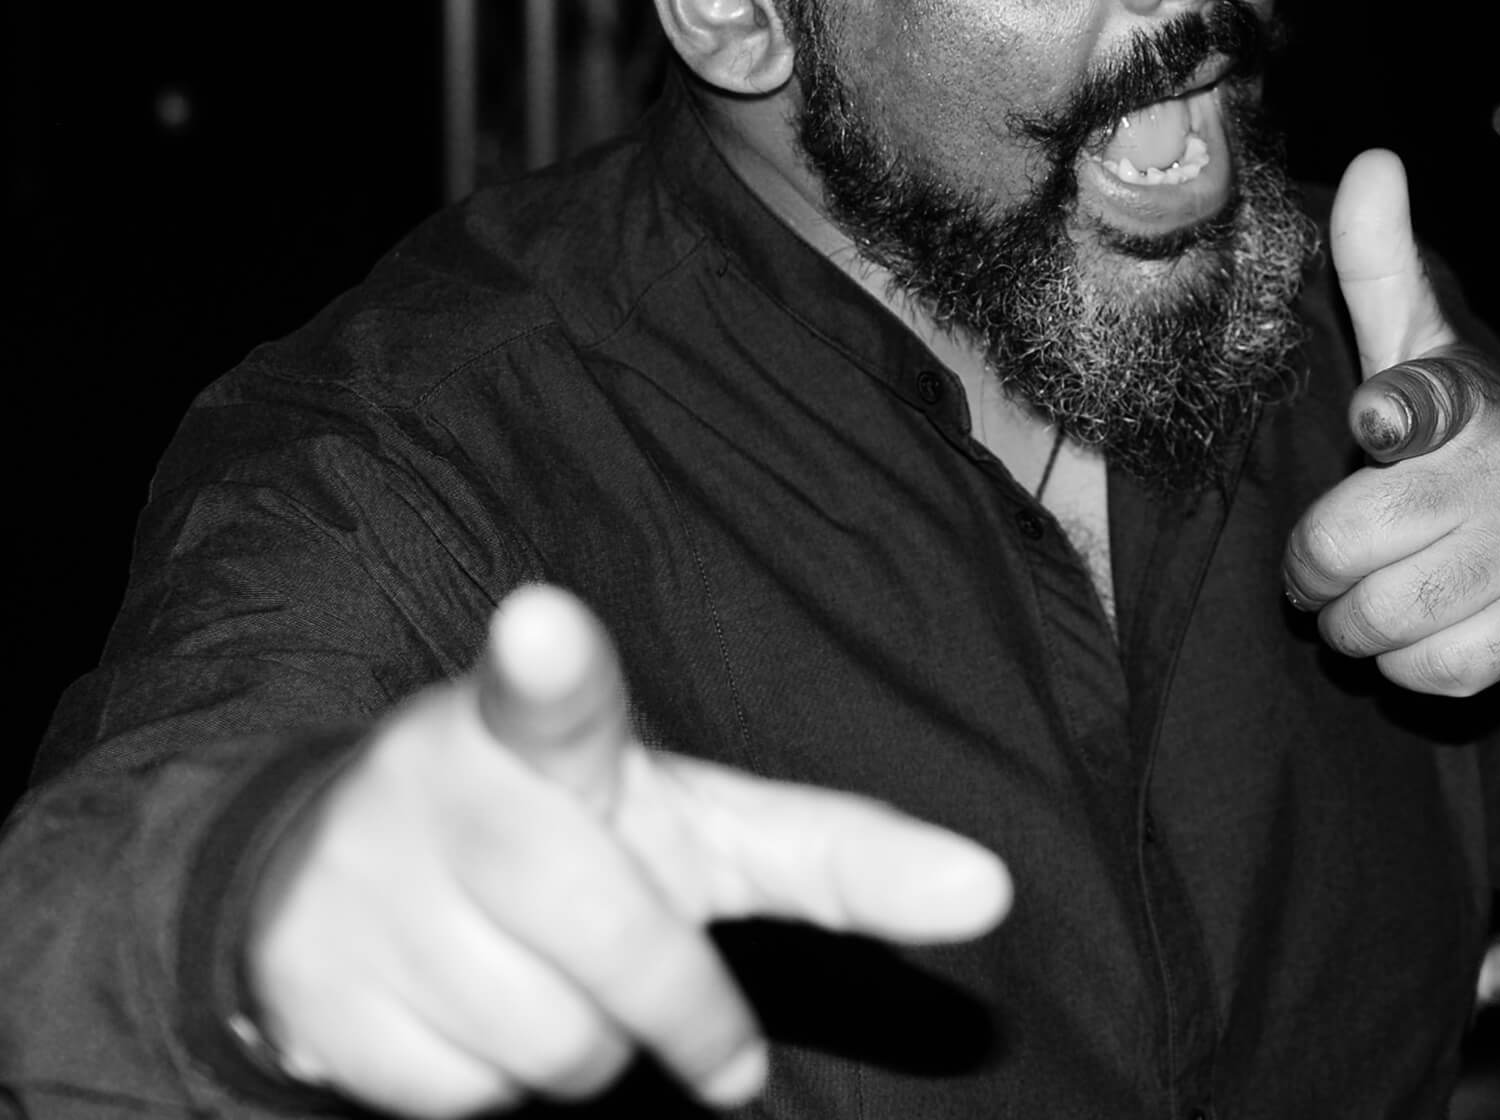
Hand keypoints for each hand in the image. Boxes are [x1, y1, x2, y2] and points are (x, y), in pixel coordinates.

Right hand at [246, 585, 1012, 1115]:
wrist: (329, 876)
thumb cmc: (563, 835)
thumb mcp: (684, 823)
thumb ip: (825, 850)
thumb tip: (993, 888)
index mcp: (543, 725)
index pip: (554, 689)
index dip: (550, 661)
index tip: (540, 623)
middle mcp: (447, 780)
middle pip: (625, 959)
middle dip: (685, 1019)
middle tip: (712, 1046)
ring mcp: (366, 886)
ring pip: (550, 1053)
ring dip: (578, 1047)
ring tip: (542, 977)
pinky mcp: (311, 988)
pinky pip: (464, 1100)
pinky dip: (492, 1084)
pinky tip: (461, 1010)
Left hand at [1281, 150, 1499, 695]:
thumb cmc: (1480, 438)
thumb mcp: (1427, 347)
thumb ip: (1379, 265)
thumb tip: (1374, 158)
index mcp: (1455, 398)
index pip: (1409, 401)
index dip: (1388, 419)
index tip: (1380, 423)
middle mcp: (1496, 468)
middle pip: (1341, 546)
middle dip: (1316, 569)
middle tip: (1331, 561)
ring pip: (1377, 620)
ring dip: (1358, 624)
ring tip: (1381, 593)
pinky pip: (1427, 671)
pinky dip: (1410, 666)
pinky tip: (1431, 629)